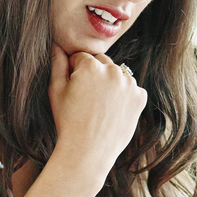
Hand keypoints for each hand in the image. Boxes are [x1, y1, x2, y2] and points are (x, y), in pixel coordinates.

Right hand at [47, 46, 146, 167]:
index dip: (74, 73)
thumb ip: (57, 63)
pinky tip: (112, 111)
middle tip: (86, 99)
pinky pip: (131, 89)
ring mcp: (129, 84)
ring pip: (117, 74)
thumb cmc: (68, 121)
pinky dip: (124, 96)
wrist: (88, 152)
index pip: (81, 57)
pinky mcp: (140, 97)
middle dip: (94, 74)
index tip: (73, 91)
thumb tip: (57, 44)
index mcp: (91, 65)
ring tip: (99, 106)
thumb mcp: (56, 91)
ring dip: (110, 83)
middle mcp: (113, 70)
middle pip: (101, 62)